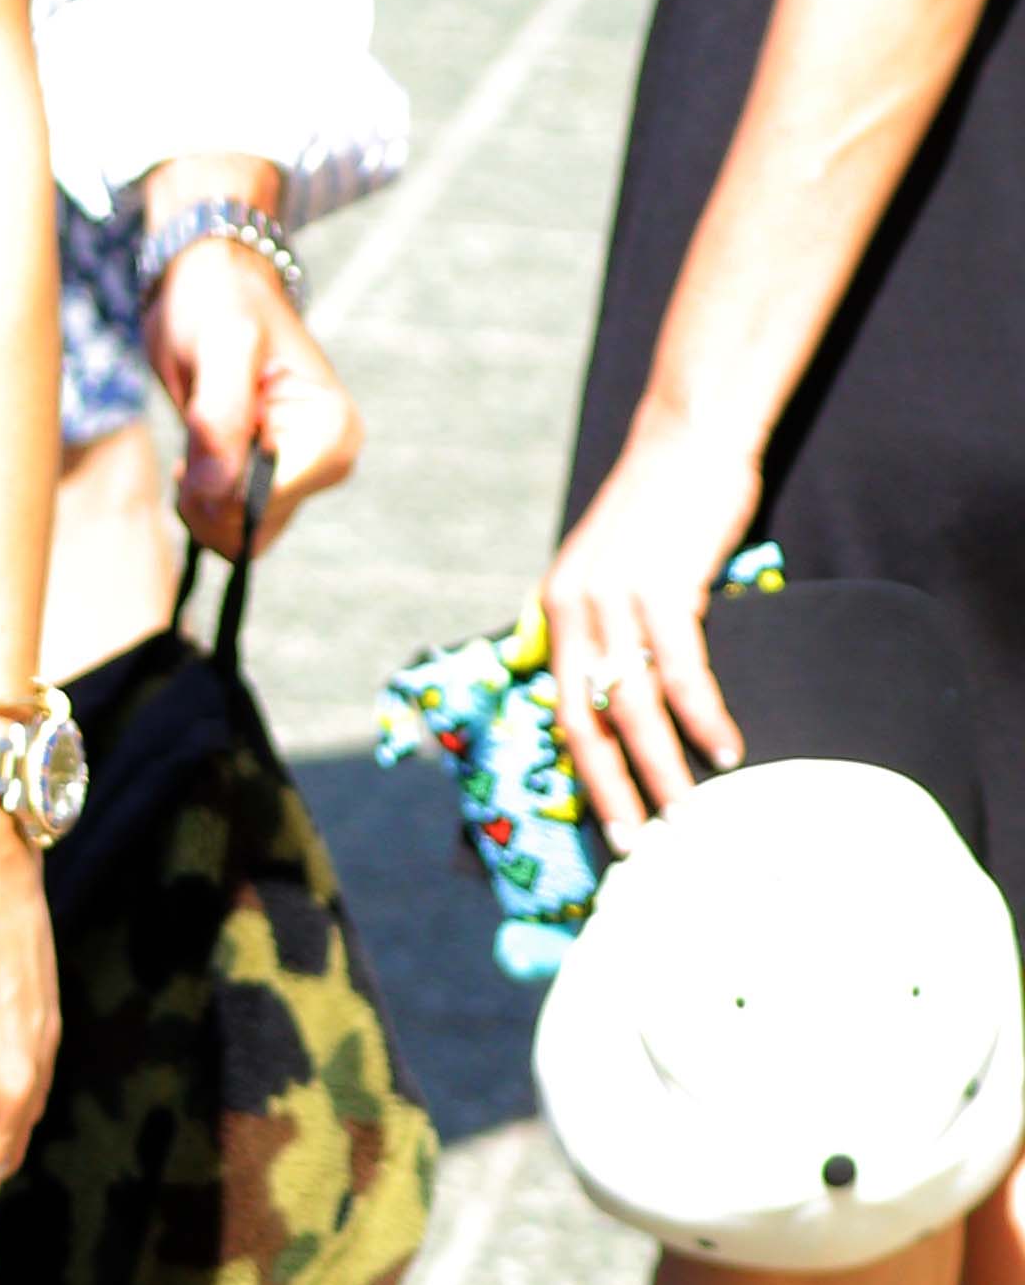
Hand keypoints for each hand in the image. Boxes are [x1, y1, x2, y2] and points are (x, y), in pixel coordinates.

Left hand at [141, 237, 361, 554]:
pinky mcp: (273, 481)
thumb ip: (220, 417)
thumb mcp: (219, 344)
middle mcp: (327, 461)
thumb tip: (217, 495)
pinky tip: (198, 462)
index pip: (264, 507)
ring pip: (239, 535)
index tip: (192, 457)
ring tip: (194, 449)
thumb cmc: (218, 303)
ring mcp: (301, 475)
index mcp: (331, 432)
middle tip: (187, 452)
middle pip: (252, 530)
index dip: (214, 492)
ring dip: (200, 504)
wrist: (210, 287)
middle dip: (205, 502)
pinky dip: (202, 503)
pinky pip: (232, 524)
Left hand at [544, 407, 759, 839]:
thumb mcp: (611, 570)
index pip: (561, 709)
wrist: (688, 441)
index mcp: (556, 610)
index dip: (585, 772)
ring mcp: (616, 598)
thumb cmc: (660, 512)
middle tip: (639, 844)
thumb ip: (609, 627)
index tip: (610, 822)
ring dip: (663, 768)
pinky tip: (728, 751)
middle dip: (613, 790)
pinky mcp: (665, 585)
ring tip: (689, 814)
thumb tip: (625, 693)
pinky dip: (703, 717)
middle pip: (586, 721)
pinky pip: (682, 669)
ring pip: (632, 706)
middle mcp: (573, 608)